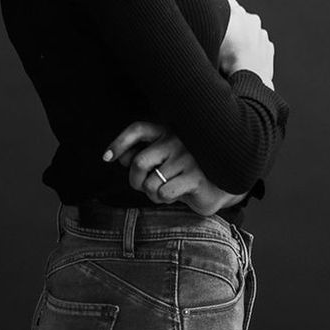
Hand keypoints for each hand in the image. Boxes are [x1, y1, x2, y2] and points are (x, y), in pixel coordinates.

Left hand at [103, 122, 247, 216]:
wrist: (222, 183)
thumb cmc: (187, 170)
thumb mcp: (165, 159)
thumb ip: (144, 154)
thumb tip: (120, 158)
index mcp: (166, 131)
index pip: (137, 129)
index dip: (119, 142)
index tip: (106, 158)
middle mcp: (176, 141)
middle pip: (139, 162)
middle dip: (134, 180)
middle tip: (141, 187)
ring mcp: (187, 158)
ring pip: (150, 183)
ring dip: (151, 194)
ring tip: (163, 191)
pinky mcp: (196, 177)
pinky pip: (164, 193)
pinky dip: (163, 199)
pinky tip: (173, 195)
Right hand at [219, 0, 274, 89]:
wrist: (251, 80)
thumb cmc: (229, 60)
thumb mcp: (214, 37)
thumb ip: (212, 23)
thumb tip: (208, 12)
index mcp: (238, 13)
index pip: (226, 1)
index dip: (218, 6)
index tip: (213, 13)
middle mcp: (252, 20)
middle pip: (239, 16)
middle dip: (232, 24)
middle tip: (222, 38)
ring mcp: (263, 35)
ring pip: (249, 31)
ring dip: (243, 37)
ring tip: (233, 52)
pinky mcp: (268, 48)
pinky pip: (258, 44)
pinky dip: (252, 48)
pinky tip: (243, 58)